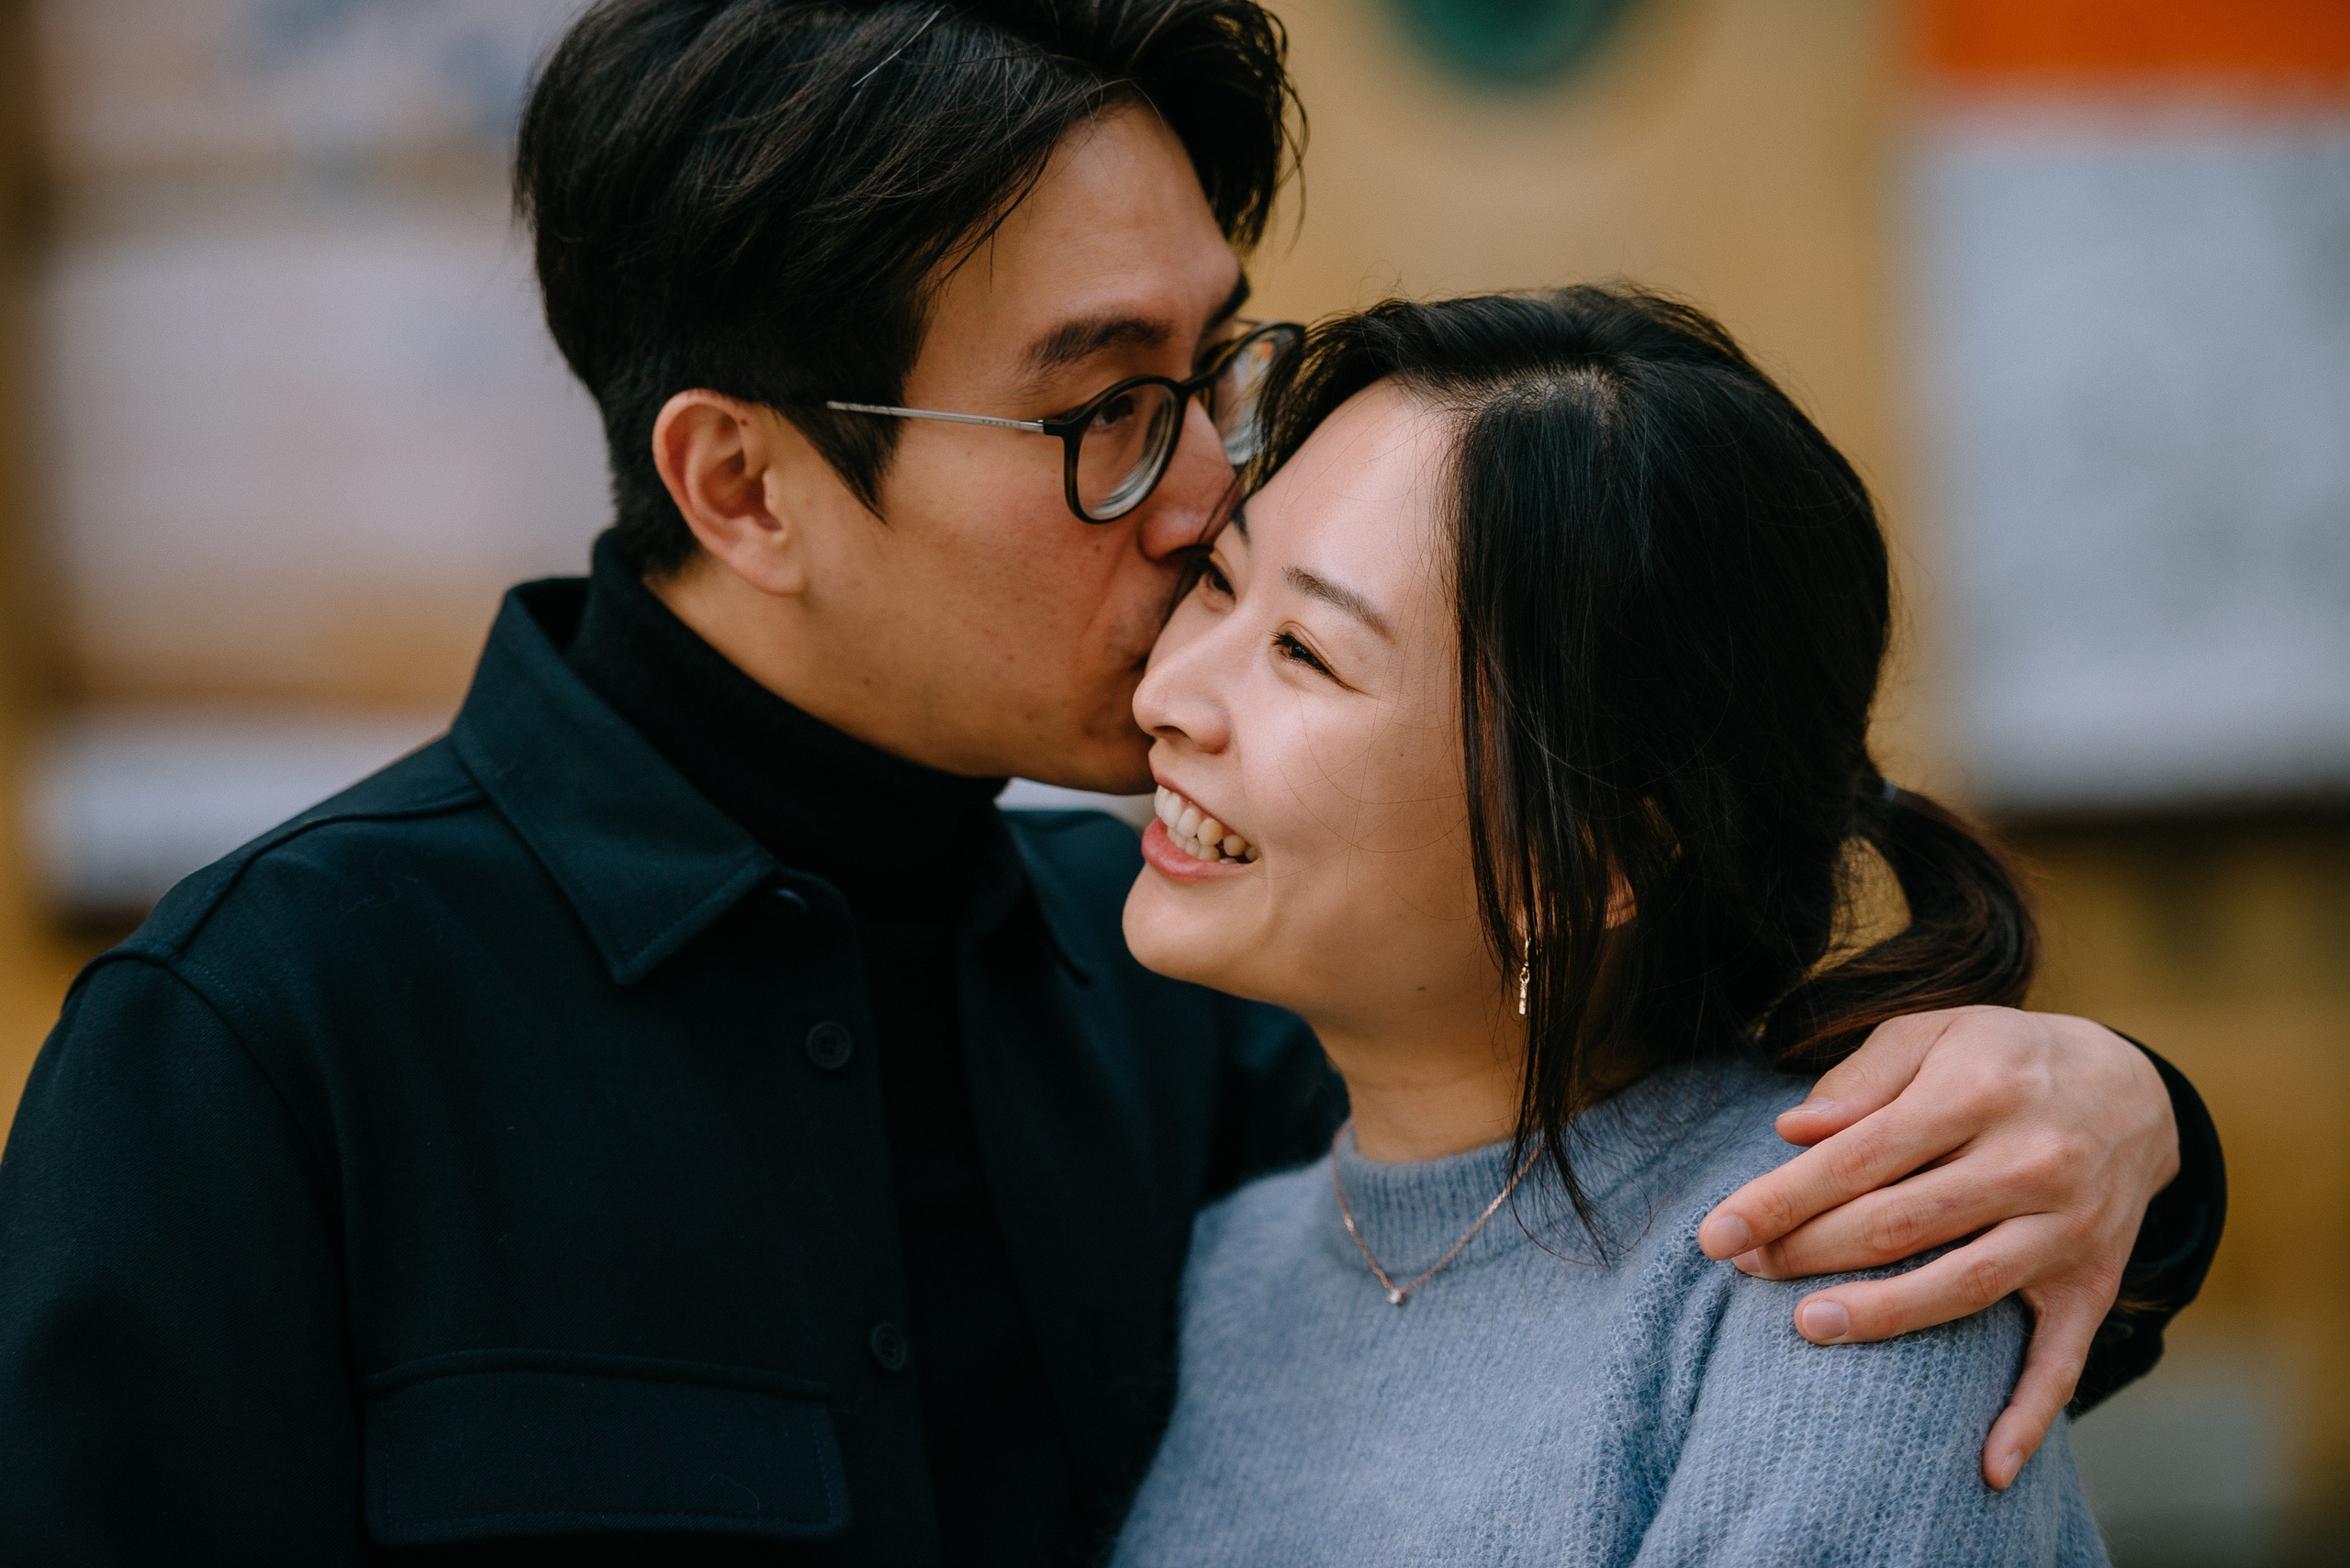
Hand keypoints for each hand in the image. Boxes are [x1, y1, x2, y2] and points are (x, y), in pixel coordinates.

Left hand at [1696, 1006, 2178, 1489]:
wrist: (2133, 1088)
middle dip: (1807, 1252)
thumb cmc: (2000, 1059)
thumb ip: (1861, 1079)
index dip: (1781, 1199)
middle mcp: (2030, 1161)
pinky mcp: (2094, 1283)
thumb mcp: (1934, 1035)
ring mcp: (2067, 1229)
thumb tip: (1792, 1131)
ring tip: (1806, 1326)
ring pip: (1962, 1287)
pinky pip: (2062, 1360)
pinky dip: (2027, 1416)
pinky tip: (1987, 1467)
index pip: (1858, 1156)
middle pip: (1898, 1224)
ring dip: (1880, 1317)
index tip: (1715, 1233)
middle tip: (1742, 1270)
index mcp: (1978, 1091)